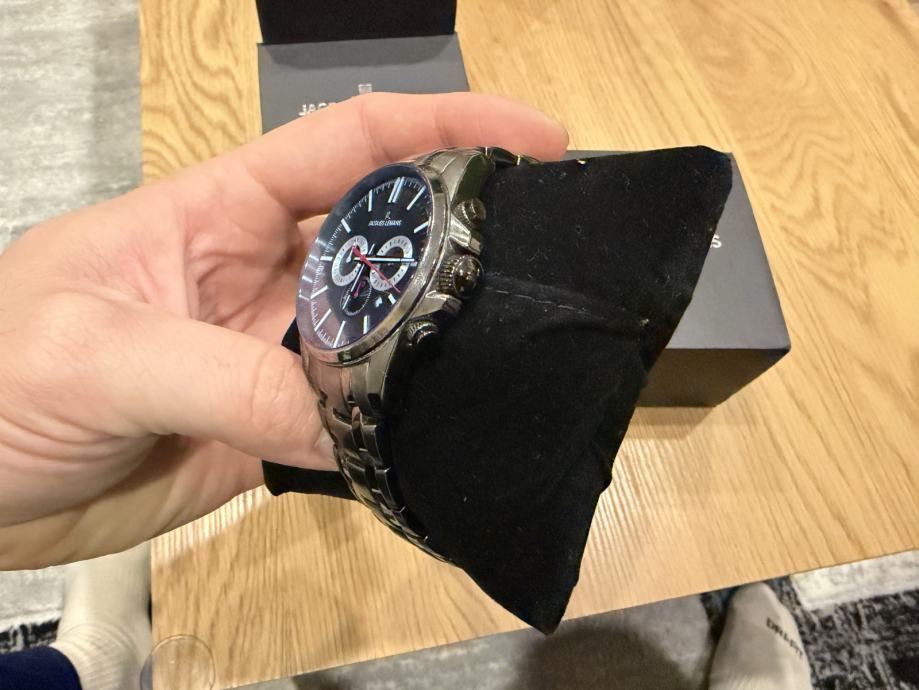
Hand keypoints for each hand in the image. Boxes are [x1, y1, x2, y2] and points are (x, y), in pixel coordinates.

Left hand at [0, 92, 566, 567]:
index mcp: (218, 210)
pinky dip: (400, 425)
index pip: (349, 144)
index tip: (538, 139)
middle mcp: (262, 272)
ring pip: (380, 334)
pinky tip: (449, 431)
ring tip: (524, 348)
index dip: (444, 124)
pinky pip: (355, 418)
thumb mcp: (96, 354)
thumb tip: (349, 422)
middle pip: (384, 237)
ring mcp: (273, 352)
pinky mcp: (274, 427)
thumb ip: (225, 378)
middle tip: (555, 259)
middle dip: (468, 235)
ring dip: (441, 340)